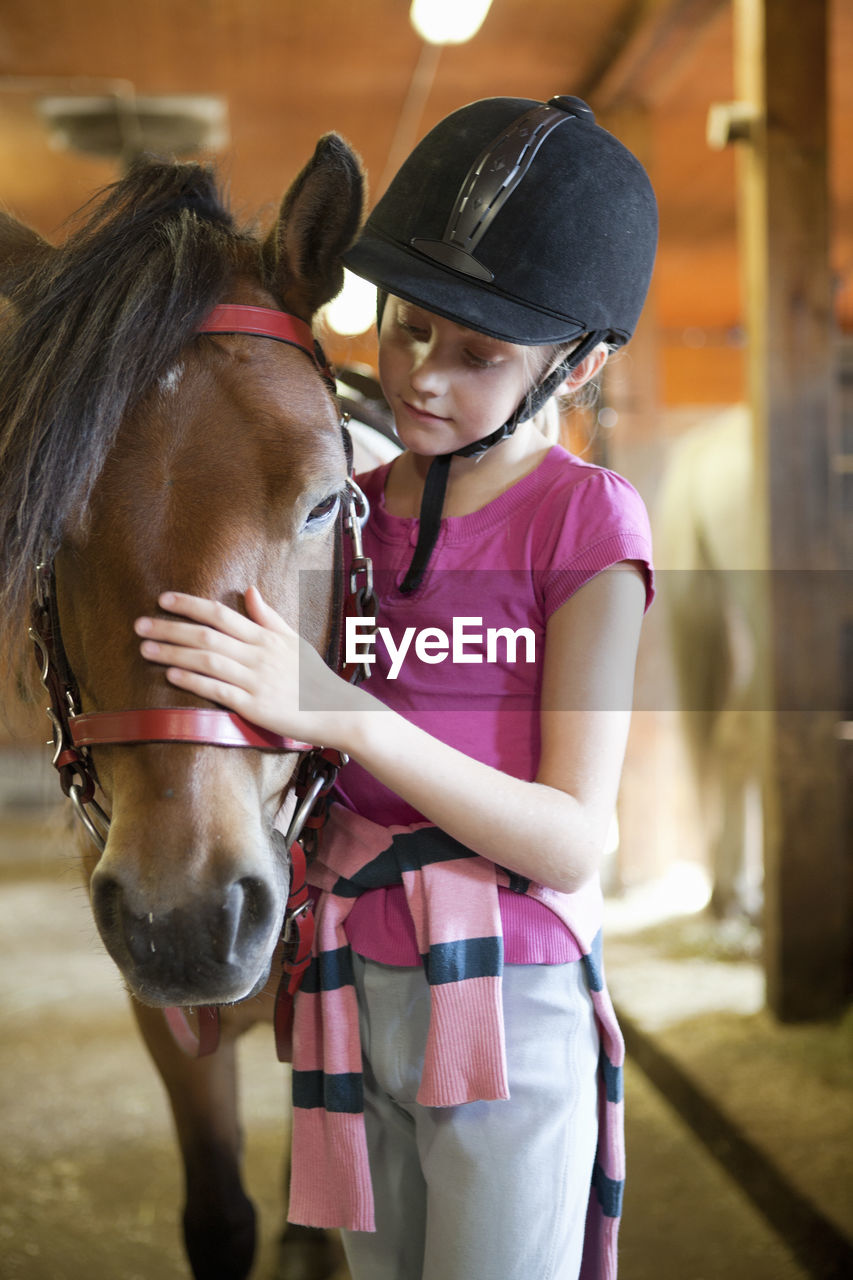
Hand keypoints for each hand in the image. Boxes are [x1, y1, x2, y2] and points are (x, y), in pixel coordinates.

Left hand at [134, 587, 366, 748]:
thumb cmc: (312, 676)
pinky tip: (172, 675)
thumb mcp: (293, 640)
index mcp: (265, 636)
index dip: (190, 605)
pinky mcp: (254, 706)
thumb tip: (249, 590)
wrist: (333, 710)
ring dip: (174, 654)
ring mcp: (255, 680)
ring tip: (146, 649)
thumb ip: (268, 617)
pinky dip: (193, 681)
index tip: (163, 600)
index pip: (220, 614)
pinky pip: (218, 690)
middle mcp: (258, 654)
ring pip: (208, 661)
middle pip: (207, 636)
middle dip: (170, 629)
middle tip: (140, 625)